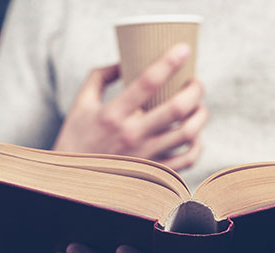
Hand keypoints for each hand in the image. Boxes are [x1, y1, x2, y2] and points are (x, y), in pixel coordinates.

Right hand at [53, 44, 208, 170]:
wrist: (73, 182)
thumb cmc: (77, 139)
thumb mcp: (81, 104)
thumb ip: (99, 77)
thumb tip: (124, 60)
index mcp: (112, 114)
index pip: (147, 82)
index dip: (169, 62)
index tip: (183, 49)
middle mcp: (132, 135)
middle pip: (177, 108)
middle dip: (195, 89)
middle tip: (196, 82)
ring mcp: (145, 156)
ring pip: (188, 133)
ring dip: (201, 115)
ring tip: (199, 106)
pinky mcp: (154, 172)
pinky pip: (187, 160)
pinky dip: (198, 145)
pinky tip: (195, 135)